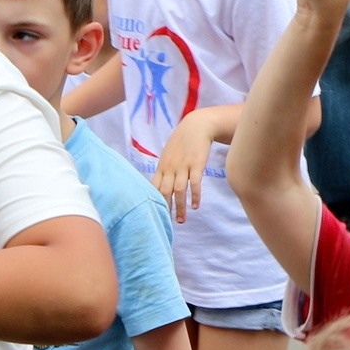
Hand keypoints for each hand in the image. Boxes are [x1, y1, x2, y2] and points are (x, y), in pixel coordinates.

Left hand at [155, 109, 219, 223]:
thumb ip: (165, 170)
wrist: (196, 126)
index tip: (154, 215)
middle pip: (164, 192)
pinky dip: (194, 195)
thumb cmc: (182, 142)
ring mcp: (183, 166)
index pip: (153, 188)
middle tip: (166, 223)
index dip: (153, 202)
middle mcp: (170, 168)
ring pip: (178, 190)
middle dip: (164, 208)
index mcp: (162, 167)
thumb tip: (161, 186)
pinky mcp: (196, 164)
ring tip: (181, 220)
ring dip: (179, 206)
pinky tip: (195, 206)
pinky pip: (194, 183)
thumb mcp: (169, 155)